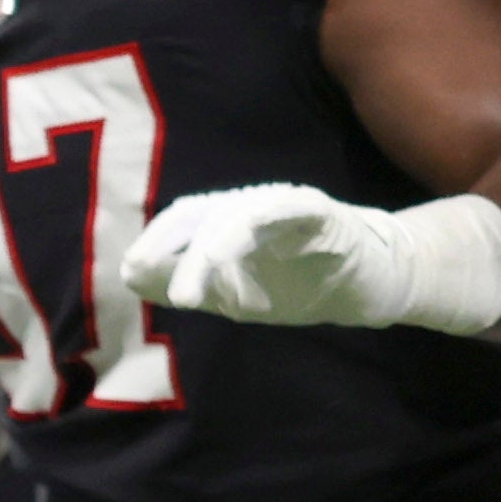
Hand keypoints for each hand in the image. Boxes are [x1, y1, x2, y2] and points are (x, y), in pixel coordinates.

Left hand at [119, 183, 500, 333]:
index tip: (130, 270)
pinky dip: (269, 219)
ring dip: (210, 249)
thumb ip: (187, 283)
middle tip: (153, 282)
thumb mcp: (232, 294)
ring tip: (191, 293)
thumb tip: (130, 272)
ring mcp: (289, 207)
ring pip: (242, 213)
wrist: (370, 288)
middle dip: (173, 244)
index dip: (156, 238)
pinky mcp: (327, 217)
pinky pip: (295, 208)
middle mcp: (254, 206)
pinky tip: (243, 241)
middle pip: (204, 212)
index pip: (184, 219)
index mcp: (229, 222)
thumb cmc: (298, 284)